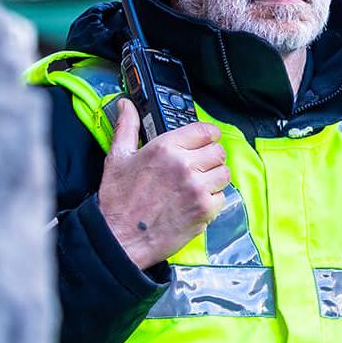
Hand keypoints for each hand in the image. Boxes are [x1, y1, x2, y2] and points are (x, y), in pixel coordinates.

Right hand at [96, 101, 226, 269]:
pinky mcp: (205, 209)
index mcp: (165, 147)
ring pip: (224, 174)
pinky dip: (211, 201)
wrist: (120, 238)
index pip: (206, 130)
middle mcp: (185, 165)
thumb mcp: (118, 157)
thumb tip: (126, 104)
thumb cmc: (118, 200)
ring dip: (213, 179)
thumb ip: (127, 126)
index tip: (202, 143)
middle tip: (196, 168)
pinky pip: (222, 198)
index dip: (206, 136)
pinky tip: (193, 203)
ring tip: (194, 186)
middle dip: (209, 158)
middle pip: (218, 152)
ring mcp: (197, 188)